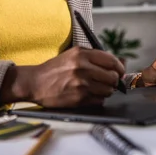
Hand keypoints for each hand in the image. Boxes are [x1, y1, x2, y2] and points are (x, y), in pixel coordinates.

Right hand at [1, 46, 124, 107]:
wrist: (35, 82)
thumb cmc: (54, 69)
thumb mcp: (72, 55)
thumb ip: (93, 56)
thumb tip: (117, 63)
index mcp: (81, 54)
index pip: (111, 60)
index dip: (119, 67)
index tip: (120, 71)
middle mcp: (83, 67)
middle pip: (113, 76)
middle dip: (114, 80)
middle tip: (109, 81)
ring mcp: (81, 83)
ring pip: (108, 90)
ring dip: (106, 91)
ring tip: (97, 88)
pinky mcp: (79, 98)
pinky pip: (100, 100)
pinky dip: (98, 99)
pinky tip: (89, 94)